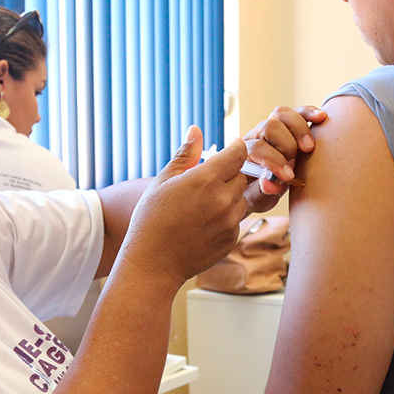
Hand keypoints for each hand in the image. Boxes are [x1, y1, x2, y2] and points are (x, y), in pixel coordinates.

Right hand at [118, 126, 247, 290]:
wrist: (153, 263)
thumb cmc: (152, 220)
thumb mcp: (163, 181)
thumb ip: (185, 155)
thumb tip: (196, 130)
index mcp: (205, 180)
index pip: (238, 154)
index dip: (236, 148)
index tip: (230, 148)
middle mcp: (223, 200)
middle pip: (242, 176)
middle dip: (230, 174)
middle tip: (208, 180)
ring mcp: (230, 222)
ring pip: (242, 199)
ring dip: (229, 196)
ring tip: (202, 204)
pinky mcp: (231, 240)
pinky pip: (236, 220)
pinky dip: (226, 217)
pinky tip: (203, 223)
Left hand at [244, 105, 327, 212]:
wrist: (258, 188)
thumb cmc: (256, 193)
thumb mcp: (256, 198)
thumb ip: (262, 192)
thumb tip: (270, 184)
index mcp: (245, 154)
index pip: (257, 147)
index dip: (274, 161)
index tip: (288, 176)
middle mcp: (256, 136)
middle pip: (270, 127)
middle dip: (287, 147)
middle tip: (295, 165)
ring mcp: (271, 128)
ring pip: (281, 114)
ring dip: (299, 130)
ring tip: (309, 148)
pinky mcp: (287, 125)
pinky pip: (297, 112)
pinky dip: (309, 113)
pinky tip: (321, 118)